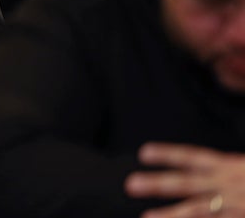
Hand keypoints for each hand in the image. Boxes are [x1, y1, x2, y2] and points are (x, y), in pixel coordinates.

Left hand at [125, 142, 244, 217]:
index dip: (167, 154)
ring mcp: (234, 204)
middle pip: (186, 183)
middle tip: (131, 185)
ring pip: (197, 210)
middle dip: (157, 184)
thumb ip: (228, 168)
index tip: (143, 153)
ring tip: (146, 217)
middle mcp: (227, 184)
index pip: (192, 157)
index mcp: (228, 166)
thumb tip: (204, 169)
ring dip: (170, 215)